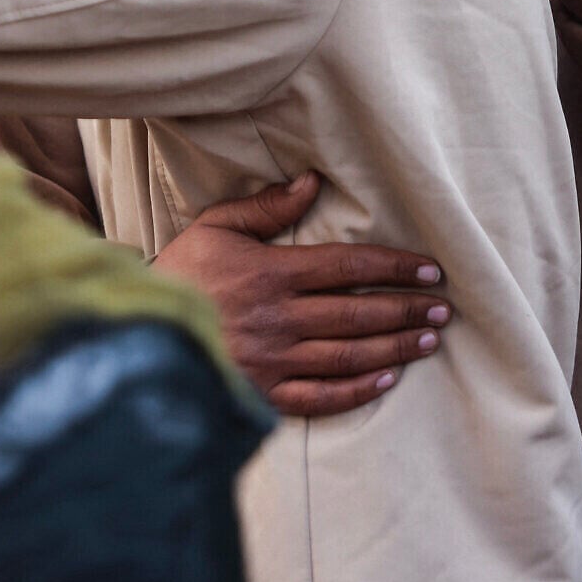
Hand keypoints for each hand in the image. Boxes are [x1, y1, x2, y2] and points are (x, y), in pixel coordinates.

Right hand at [153, 173, 450, 415]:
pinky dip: (357, 390)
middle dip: (406, 308)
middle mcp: (279, 318)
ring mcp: (273, 360)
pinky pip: (322, 397)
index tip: (429, 268)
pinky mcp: (264, 393)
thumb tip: (311, 184)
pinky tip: (386, 380)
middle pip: (358, 312)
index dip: (393, 266)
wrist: (139, 331)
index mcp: (270, 273)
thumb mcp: (214, 228)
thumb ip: (265, 208)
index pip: (347, 266)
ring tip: (426, 340)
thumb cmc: (179, 275)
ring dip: (395, 347)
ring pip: (349, 355)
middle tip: (442, 308)